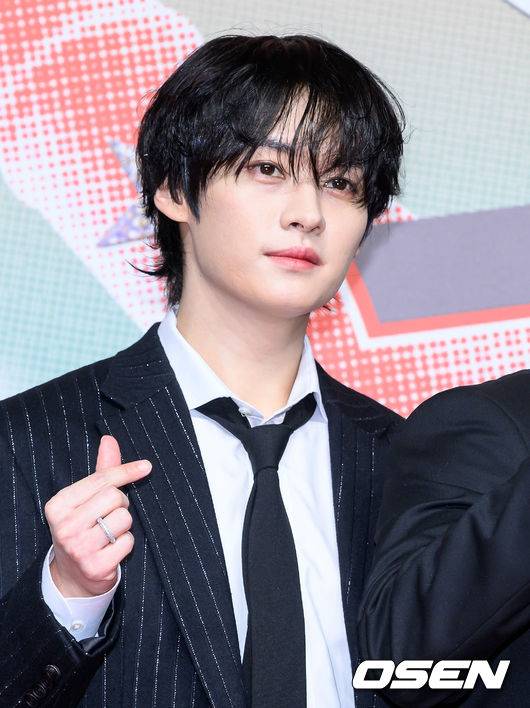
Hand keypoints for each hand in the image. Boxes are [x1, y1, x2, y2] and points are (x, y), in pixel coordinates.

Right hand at [45, 435, 150, 596]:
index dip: (126, 471)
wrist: (72, 577)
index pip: (101, 479)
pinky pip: (127, 542)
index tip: (146, 466)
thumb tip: (109, 440)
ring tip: (109, 534)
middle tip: (109, 516)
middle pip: (115, 497)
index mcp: (59, 504)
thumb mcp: (85, 500)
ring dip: (124, 525)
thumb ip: (101, 471)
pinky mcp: (95, 566)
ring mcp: (79, 548)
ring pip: (124, 518)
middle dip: (120, 504)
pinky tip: (111, 550)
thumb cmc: (83, 529)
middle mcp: (65, 525)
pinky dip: (126, 544)